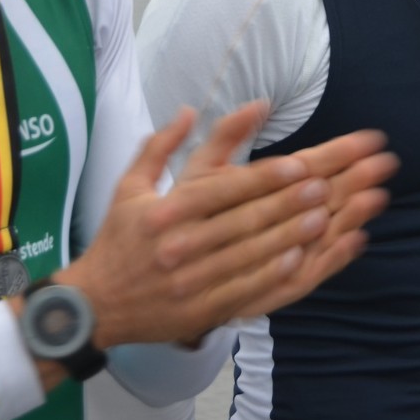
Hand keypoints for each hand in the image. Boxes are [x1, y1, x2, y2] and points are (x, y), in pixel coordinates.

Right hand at [59, 103, 396, 347]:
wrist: (92, 305)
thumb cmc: (118, 238)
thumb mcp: (130, 185)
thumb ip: (161, 145)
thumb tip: (191, 109)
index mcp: (166, 211)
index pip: (223, 190)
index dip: (265, 177)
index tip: (301, 164)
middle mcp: (179, 245)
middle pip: (243, 221)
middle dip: (289, 202)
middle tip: (327, 186)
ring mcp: (190, 281)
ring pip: (250, 255)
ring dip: (291, 236)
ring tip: (326, 217)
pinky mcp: (199, 310)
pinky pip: (243, 291)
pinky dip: (272, 274)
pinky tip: (300, 258)